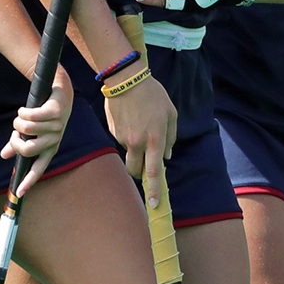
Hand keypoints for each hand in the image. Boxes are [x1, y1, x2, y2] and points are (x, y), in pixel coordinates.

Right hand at [3, 69, 74, 195]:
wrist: (60, 94)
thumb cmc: (44, 117)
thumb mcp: (32, 133)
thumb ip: (18, 145)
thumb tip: (4, 156)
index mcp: (49, 149)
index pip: (38, 169)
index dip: (28, 181)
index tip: (19, 193)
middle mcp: (54, 141)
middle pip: (27, 149)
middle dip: (15, 140)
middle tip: (15, 133)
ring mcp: (57, 127)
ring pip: (27, 129)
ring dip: (18, 121)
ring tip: (21, 116)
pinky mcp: (55, 113)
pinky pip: (31, 116)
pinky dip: (23, 112)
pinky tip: (23, 110)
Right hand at [103, 70, 174, 206]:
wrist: (126, 79)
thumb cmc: (153, 95)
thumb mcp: (171, 113)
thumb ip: (171, 136)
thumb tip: (166, 155)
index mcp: (155, 139)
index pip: (154, 172)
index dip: (155, 190)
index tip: (155, 204)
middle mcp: (137, 143)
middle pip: (135, 171)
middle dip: (140, 172)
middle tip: (145, 164)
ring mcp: (123, 138)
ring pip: (128, 154)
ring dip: (134, 149)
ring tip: (138, 125)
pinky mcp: (113, 131)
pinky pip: (121, 140)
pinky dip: (126, 134)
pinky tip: (130, 118)